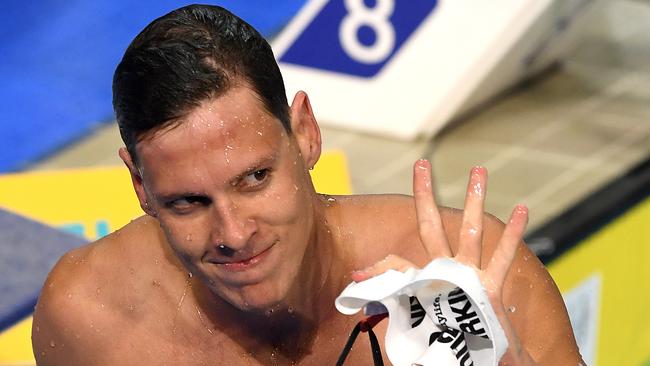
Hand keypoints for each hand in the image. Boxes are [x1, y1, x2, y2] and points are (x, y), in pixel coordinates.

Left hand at [351, 159, 535, 364]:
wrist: (472, 362)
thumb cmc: (442, 345)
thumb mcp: (411, 319)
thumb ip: (388, 294)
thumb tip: (351, 280)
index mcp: (423, 280)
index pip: (397, 264)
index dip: (376, 269)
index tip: (355, 277)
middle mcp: (444, 270)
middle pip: (432, 225)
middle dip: (425, 195)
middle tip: (421, 163)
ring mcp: (469, 275)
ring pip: (470, 231)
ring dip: (474, 201)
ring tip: (479, 170)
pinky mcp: (491, 288)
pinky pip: (501, 257)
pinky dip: (512, 234)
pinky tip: (521, 209)